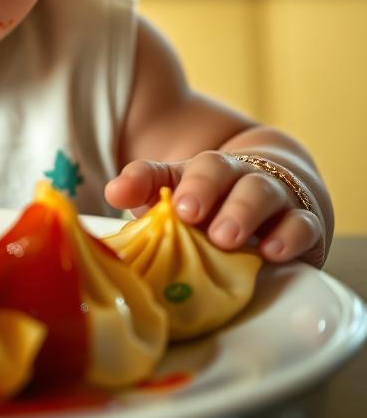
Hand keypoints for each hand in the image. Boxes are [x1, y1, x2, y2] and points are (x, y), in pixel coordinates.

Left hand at [105, 151, 324, 264]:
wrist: (281, 192)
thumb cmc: (218, 203)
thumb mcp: (179, 193)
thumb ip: (146, 189)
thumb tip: (112, 190)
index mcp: (204, 170)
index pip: (183, 166)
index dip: (169, 181)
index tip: (173, 205)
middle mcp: (237, 175)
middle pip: (221, 170)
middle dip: (204, 190)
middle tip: (190, 216)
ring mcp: (273, 197)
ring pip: (261, 192)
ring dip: (242, 212)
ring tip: (224, 237)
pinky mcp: (304, 225)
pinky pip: (302, 224)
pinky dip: (290, 236)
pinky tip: (273, 251)